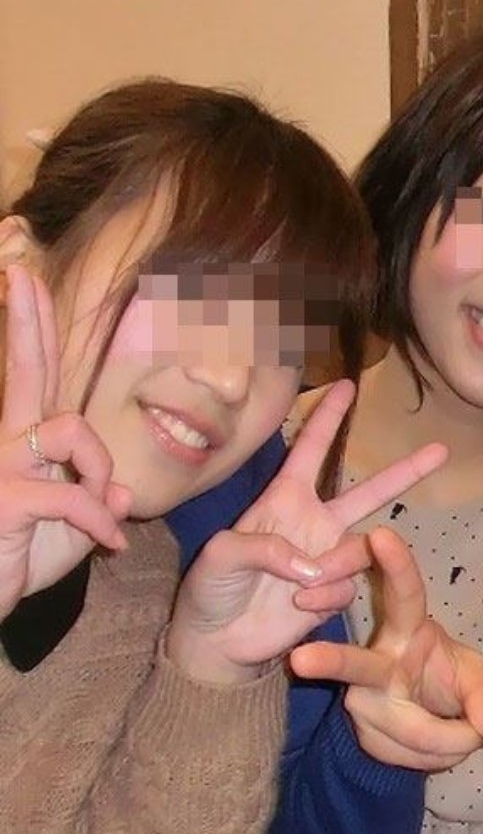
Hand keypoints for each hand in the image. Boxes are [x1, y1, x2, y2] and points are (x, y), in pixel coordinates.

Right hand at [0, 264, 129, 625]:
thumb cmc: (22, 563)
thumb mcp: (74, 533)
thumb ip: (97, 503)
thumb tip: (120, 488)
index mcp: (25, 444)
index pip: (34, 378)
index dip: (33, 329)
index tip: (27, 278)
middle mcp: (9, 445)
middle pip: (23, 370)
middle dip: (26, 320)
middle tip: (18, 270)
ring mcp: (3, 469)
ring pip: (68, 429)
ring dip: (98, 465)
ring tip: (103, 510)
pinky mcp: (6, 500)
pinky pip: (74, 495)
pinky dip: (101, 519)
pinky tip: (110, 546)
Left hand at [166, 383, 446, 684]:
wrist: (218, 642)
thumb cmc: (210, 589)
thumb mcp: (221, 554)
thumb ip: (263, 547)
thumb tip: (311, 564)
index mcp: (283, 500)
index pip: (311, 449)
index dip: (328, 417)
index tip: (347, 385)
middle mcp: (313, 524)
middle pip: (368, 491)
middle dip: (404, 471)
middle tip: (440, 450)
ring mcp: (327, 559)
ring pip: (363, 548)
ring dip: (339, 565)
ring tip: (302, 586)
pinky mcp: (334, 594)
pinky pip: (349, 586)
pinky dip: (326, 595)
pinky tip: (298, 605)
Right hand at [290, 526, 482, 769]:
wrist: (421, 718)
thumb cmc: (447, 680)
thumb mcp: (476, 679)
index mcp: (406, 631)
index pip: (403, 595)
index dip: (395, 566)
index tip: (380, 534)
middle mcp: (375, 663)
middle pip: (353, 663)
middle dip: (329, 661)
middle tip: (300, 660)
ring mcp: (362, 700)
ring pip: (413, 733)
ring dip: (454, 741)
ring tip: (467, 730)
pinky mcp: (361, 733)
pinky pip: (412, 757)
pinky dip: (441, 756)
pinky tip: (439, 743)